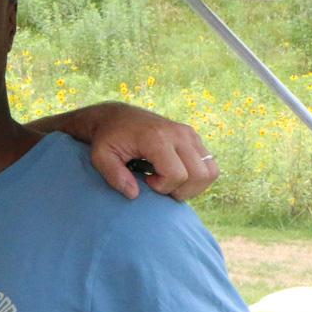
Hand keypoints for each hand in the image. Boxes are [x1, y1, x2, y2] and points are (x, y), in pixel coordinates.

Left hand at [80, 102, 216, 200]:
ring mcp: (189, 134)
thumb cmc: (107, 139)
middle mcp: (179, 134)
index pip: (177, 175)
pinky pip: (210, 165)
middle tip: (160, 186)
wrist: (116, 116)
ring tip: (169, 182)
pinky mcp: (194, 137)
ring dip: (193, 186)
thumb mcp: (101, 157)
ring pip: (210, 171)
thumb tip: (134, 194)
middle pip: (199, 175)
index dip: (163, 187)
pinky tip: (176, 175)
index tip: (146, 181)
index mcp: (157, 138)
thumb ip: (114, 176)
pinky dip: (197, 177)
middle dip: (181, 190)